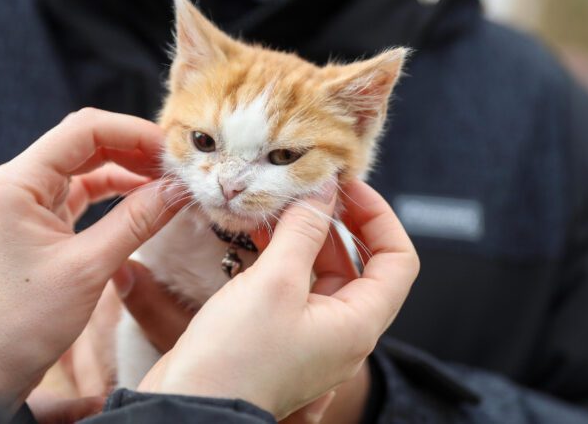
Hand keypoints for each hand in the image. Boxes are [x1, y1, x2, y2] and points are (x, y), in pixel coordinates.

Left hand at [0, 109, 185, 411]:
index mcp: (16, 182)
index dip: (132, 131)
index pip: (83, 130)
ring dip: (127, 168)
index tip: (172, 148)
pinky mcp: (38, 220)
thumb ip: (137, 221)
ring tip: (167, 180)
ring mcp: (26, 200)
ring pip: (85, 165)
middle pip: (84, 141)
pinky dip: (114, 192)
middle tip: (177, 164)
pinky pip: (81, 191)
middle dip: (133, 147)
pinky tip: (145, 198)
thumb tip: (178, 188)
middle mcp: (17, 182)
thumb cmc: (26, 321)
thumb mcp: (90, 267)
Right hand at [137, 181, 418, 418]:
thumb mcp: (275, 281)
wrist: (189, 406)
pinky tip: (253, 234)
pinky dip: (280, 257)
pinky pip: (292, 288)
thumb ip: (303, 228)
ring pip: (319, 272)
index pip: (397, 259)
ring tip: (273, 204)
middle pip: (357, 263)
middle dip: (333, 220)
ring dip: (302, 236)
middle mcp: (342, 333)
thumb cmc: (236, 357)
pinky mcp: (278, 337)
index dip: (378, 216)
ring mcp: (310, 337)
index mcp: (358, 324)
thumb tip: (324, 186)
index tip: (347, 186)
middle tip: (305, 186)